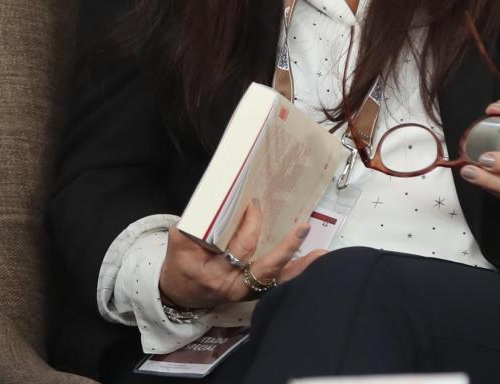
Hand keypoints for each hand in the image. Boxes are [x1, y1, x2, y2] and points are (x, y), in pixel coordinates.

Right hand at [158, 199, 322, 310]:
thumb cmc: (179, 266)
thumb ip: (194, 227)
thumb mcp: (178, 245)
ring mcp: (246, 291)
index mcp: (215, 273)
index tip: (255, 205)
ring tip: (322, 253)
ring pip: (276, 279)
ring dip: (300, 266)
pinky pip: (277, 282)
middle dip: (285, 247)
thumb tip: (216, 204)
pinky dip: (295, 272)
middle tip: (302, 227)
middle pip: (265, 267)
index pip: (239, 247)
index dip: (250, 225)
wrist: (180, 295)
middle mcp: (234, 286)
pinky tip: (313, 261)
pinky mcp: (253, 291)